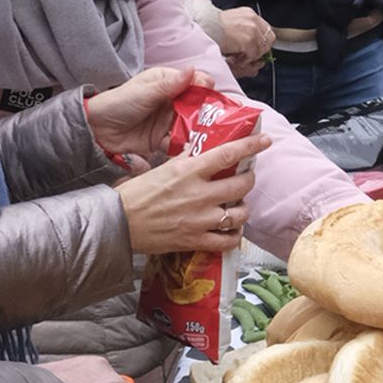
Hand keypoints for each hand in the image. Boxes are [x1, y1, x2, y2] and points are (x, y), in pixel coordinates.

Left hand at [85, 64, 205, 170]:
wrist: (96, 129)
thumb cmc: (118, 103)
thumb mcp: (145, 92)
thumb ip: (170, 84)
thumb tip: (192, 70)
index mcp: (168, 82)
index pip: (194, 83)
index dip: (205, 88)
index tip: (211, 95)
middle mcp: (171, 101)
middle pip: (197, 106)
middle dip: (207, 114)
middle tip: (217, 121)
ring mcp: (168, 121)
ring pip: (191, 125)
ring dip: (199, 131)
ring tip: (208, 137)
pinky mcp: (162, 140)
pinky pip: (179, 143)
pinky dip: (185, 146)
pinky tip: (192, 149)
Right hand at [115, 131, 265, 256]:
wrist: (117, 223)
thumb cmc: (134, 195)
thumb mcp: (160, 169)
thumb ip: (183, 161)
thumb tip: (198, 151)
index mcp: (189, 171)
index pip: (228, 154)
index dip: (251, 146)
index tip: (264, 141)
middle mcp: (199, 194)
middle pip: (241, 185)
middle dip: (248, 179)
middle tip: (245, 178)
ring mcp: (200, 219)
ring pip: (240, 214)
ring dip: (243, 209)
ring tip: (237, 206)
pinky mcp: (196, 240)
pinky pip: (227, 241)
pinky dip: (234, 236)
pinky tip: (231, 231)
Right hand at [214, 6, 274, 72]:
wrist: (204, 27)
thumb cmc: (212, 25)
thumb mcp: (233, 21)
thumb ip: (244, 28)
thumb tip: (253, 39)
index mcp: (250, 14)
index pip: (266, 29)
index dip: (262, 41)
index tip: (256, 48)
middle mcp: (253, 20)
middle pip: (269, 39)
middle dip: (260, 49)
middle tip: (249, 55)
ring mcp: (252, 30)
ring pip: (261, 49)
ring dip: (250, 56)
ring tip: (238, 57)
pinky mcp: (248, 41)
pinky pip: (252, 56)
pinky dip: (244, 60)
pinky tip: (235, 58)